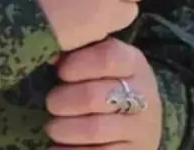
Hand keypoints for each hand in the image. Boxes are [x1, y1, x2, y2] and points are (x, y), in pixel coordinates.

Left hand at [45, 38, 163, 147]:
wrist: (138, 122)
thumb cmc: (106, 84)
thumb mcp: (98, 63)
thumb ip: (76, 52)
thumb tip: (50, 52)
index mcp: (133, 63)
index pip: (108, 57)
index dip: (78, 64)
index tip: (60, 72)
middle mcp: (143, 94)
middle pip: (94, 96)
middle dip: (63, 101)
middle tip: (51, 103)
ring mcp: (142, 128)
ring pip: (95, 129)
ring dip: (64, 129)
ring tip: (53, 128)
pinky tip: (58, 148)